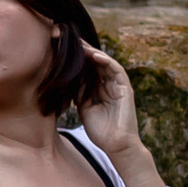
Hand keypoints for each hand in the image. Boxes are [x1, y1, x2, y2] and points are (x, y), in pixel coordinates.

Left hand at [75, 43, 141, 159]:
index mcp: (99, 89)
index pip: (88, 69)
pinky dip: (106, 62)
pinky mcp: (125, 88)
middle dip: (84, 51)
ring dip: (94, 53)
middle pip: (96, 63)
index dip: (77, 59)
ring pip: (106, 63)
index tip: (63, 50)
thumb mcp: (84, 108)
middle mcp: (109, 85)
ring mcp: (118, 86)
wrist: (116, 146)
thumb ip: (78, 92)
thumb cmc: (100, 131)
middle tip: (70, 41)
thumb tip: (68, 77)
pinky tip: (95, 56)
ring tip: (81, 45)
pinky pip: (116, 70)